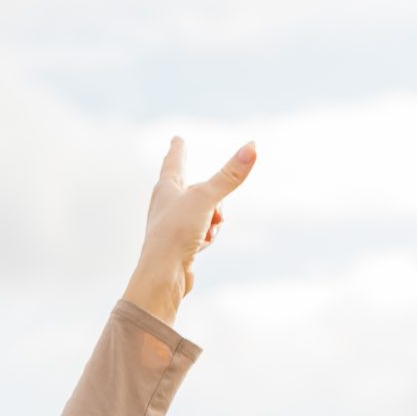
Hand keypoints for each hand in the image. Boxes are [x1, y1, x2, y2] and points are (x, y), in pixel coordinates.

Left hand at [122, 134, 256, 323]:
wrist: (164, 275)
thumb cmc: (177, 232)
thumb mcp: (206, 198)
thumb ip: (229, 175)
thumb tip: (253, 147)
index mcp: (166, 188)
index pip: (174, 160)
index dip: (179, 149)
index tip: (177, 139)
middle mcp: (166, 204)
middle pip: (198, 189)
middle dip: (214, 199)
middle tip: (215, 212)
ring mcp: (173, 225)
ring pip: (205, 212)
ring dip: (214, 221)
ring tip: (206, 231)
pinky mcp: (180, 245)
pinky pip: (204, 232)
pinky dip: (209, 237)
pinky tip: (202, 247)